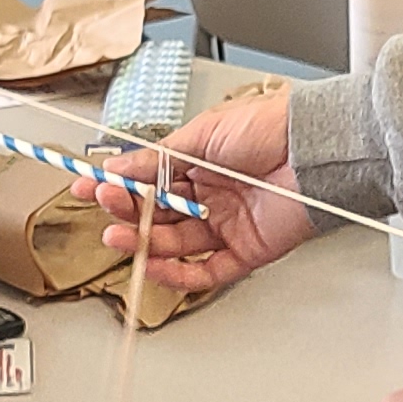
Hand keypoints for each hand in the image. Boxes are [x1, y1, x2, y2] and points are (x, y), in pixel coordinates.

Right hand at [99, 88, 307, 293]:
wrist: (313, 148)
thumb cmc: (270, 128)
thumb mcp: (201, 135)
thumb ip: (157, 158)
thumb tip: (119, 166)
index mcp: (199, 163)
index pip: (149, 181)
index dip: (118, 186)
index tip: (89, 188)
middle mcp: (211, 195)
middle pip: (158, 214)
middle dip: (127, 212)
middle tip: (105, 206)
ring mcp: (227, 224)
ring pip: (176, 244)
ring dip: (143, 242)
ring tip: (119, 235)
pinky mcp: (246, 251)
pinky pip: (206, 271)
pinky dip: (177, 273)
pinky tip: (152, 264)